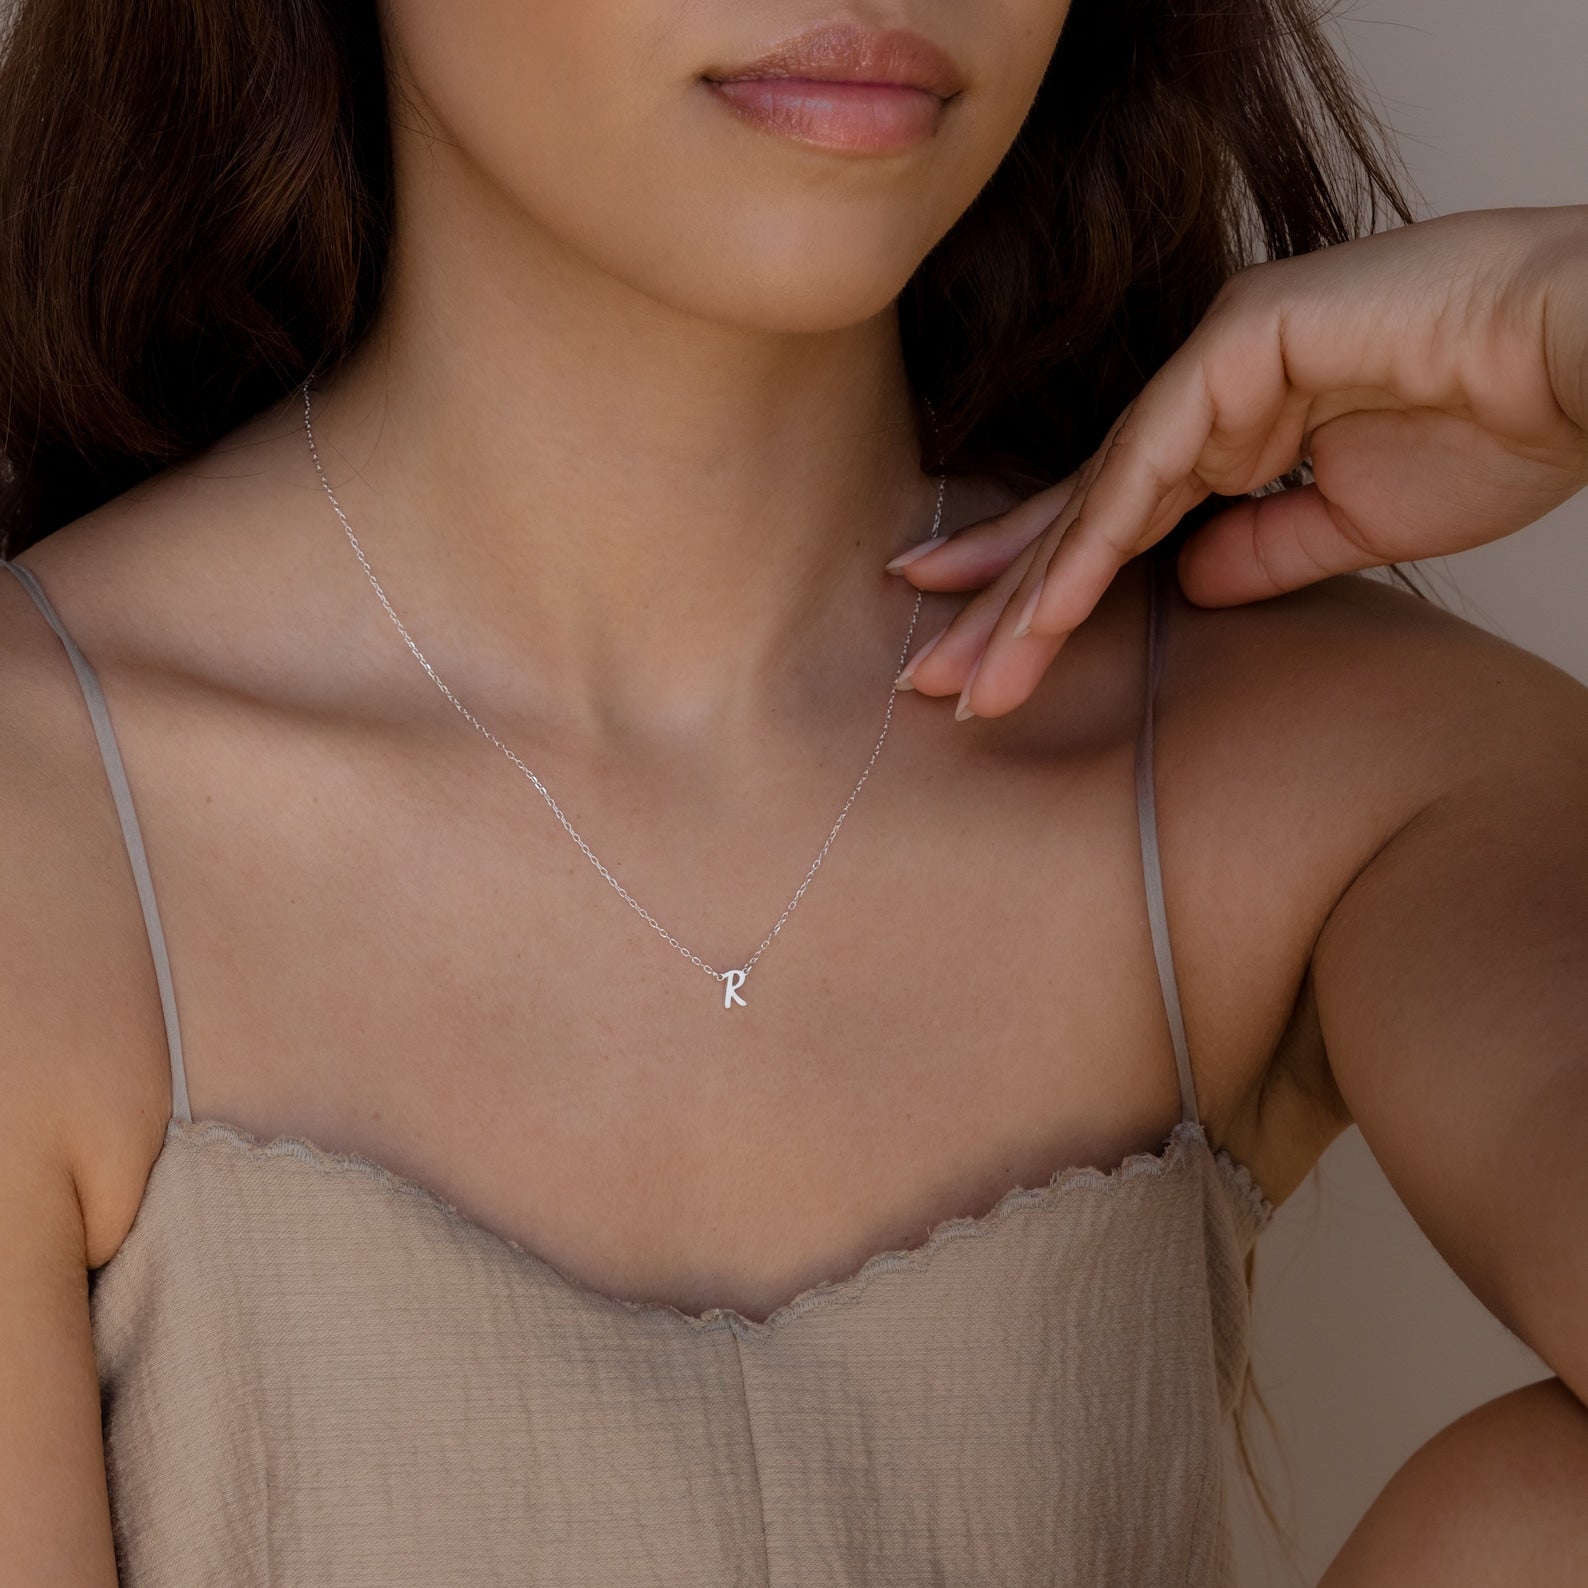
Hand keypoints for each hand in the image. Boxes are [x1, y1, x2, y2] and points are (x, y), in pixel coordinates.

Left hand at [888, 204, 1587, 720]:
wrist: (1585, 355)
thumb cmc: (1497, 422)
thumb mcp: (1352, 522)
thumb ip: (1257, 551)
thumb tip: (1185, 591)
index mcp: (1229, 429)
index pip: (1112, 525)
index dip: (1046, 593)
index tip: (989, 657)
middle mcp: (1202, 394)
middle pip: (1077, 515)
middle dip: (1002, 604)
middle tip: (929, 678)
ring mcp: (1210, 364)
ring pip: (1092, 498)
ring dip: (1025, 595)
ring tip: (957, 673)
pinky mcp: (1233, 347)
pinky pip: (1145, 468)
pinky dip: (1090, 545)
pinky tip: (1039, 614)